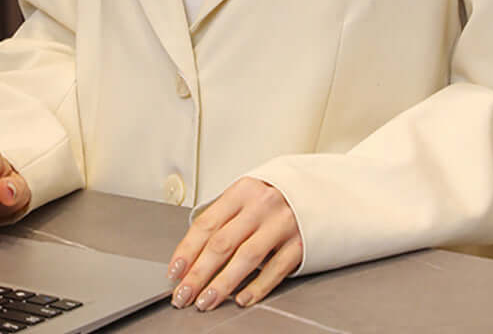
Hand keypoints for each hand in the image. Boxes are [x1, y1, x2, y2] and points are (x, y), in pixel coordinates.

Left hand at [167, 178, 301, 311]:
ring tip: (206, 301)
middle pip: (222, 243)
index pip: (207, 224)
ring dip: (222, 284)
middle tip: (184, 294)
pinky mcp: (300, 243)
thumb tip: (193, 254)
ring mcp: (281, 224)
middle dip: (198, 273)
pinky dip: (257, 287)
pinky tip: (242, 299)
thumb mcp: (247, 198)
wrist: (317, 192)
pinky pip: (275, 269)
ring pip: (246, 258)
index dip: (187, 250)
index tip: (175, 271)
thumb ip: (225, 219)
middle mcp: (260, 206)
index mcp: (241, 191)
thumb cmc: (274, 197)